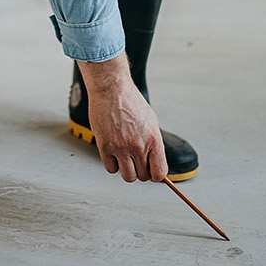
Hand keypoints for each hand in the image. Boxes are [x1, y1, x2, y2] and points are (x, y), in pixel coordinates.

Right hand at [77, 53, 167, 181]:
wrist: (111, 89)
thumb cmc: (130, 101)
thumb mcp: (151, 121)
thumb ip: (153, 143)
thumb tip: (154, 160)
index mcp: (153, 139)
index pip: (159, 172)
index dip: (156, 175)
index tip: (152, 172)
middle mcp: (138, 146)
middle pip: (143, 176)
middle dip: (141, 171)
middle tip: (137, 161)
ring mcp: (121, 148)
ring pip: (128, 177)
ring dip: (127, 170)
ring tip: (125, 158)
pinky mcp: (105, 146)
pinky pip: (111, 169)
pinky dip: (113, 164)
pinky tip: (114, 153)